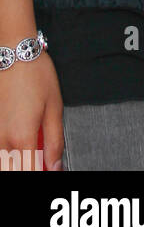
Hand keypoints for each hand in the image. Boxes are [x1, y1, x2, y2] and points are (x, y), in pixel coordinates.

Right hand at [0, 53, 63, 170]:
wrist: (14, 52)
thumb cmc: (35, 74)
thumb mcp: (55, 107)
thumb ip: (55, 142)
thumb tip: (55, 166)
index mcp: (22, 138)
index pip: (30, 173)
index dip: (42, 174)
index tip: (49, 169)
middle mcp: (2, 140)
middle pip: (12, 170)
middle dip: (28, 167)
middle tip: (40, 158)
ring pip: (3, 161)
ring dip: (17, 160)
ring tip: (30, 145)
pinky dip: (7, 150)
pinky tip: (18, 138)